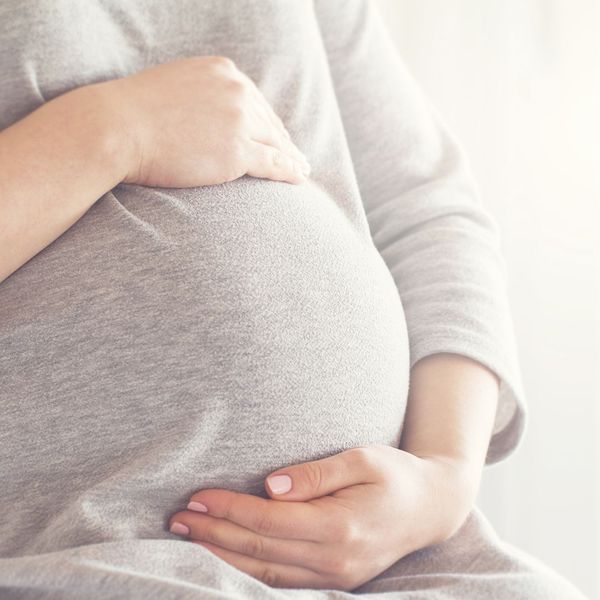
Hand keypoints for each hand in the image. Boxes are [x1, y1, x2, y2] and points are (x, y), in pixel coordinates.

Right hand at [93, 55, 309, 187]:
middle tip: (296, 156)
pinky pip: (273, 163)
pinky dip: (290, 171)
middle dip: (283, 141)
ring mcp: (240, 120)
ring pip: (275, 143)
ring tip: (302, 170)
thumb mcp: (174, 87)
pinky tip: (300, 177)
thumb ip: (200, 95)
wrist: (116, 127)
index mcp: (223, 71)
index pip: (255, 101)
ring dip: (292, 158)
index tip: (277, 136)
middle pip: (269, 122)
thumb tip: (207, 113)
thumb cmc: (133, 112)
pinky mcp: (237, 151)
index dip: (268, 123)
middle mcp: (238, 91)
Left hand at [168, 444, 477, 590]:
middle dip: (215, 534)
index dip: (230, 509)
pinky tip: (225, 559)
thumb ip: (317, 473)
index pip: (270, 521)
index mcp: (340, 526)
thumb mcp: (362, 458)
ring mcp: (335, 577)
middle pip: (260, 551)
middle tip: (178, 518)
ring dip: (223, 556)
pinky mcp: (334, 581)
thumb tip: (271, 485)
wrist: (430, 508)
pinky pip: (280, 583)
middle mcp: (335, 560)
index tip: (197, 496)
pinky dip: (246, 572)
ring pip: (265, 574)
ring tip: (189, 537)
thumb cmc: (395, 474)